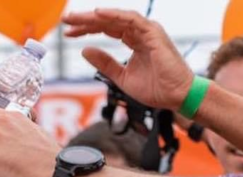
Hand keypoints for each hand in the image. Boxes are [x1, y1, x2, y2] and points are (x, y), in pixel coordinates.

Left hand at [63, 10, 194, 112]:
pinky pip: (131, 20)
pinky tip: (98, 15)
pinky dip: (114, 16)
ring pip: (116, 18)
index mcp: (134, 40)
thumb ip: (105, 63)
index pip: (106, 29)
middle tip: (66, 20)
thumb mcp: (122, 77)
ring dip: (95, 17)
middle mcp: (139, 32)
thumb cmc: (156, 88)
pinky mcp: (153, 33)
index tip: (69, 33)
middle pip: (108, 21)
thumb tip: (85, 51)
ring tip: (76, 18)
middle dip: (86, 20)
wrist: (176, 96)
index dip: (87, 30)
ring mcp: (146, 30)